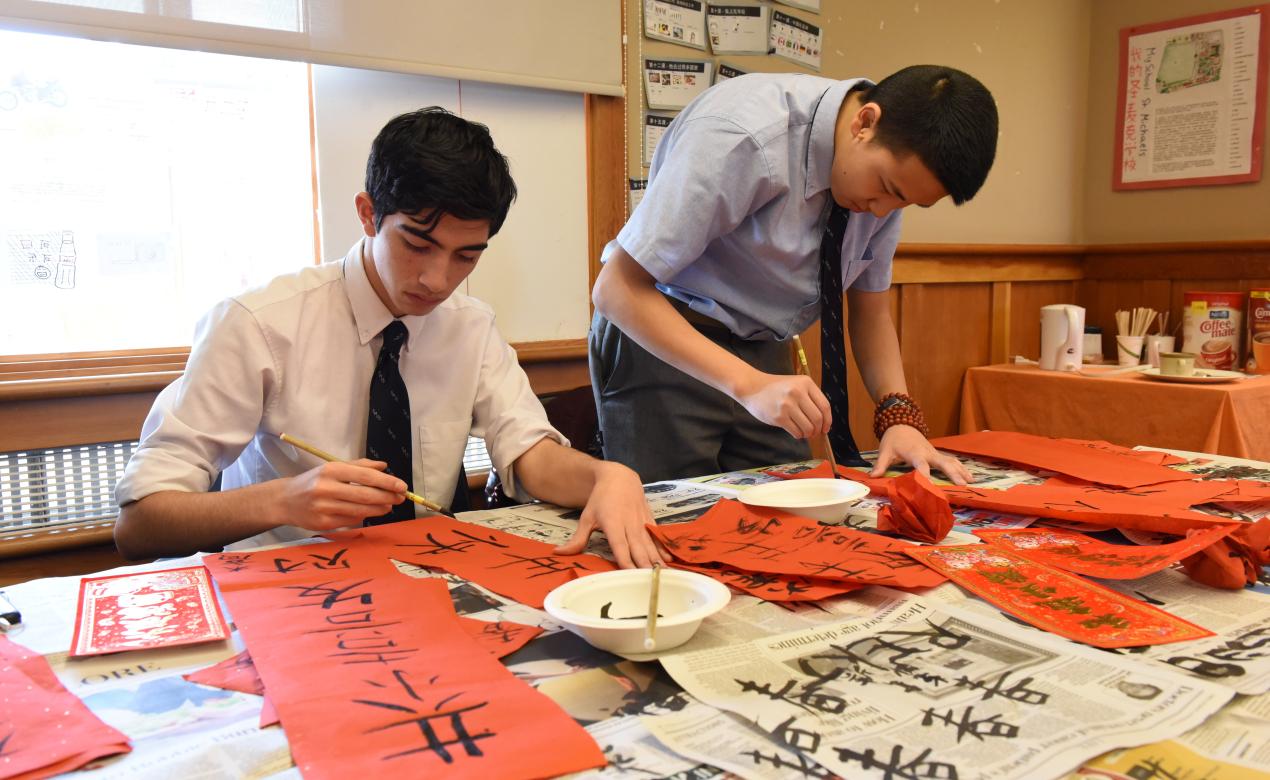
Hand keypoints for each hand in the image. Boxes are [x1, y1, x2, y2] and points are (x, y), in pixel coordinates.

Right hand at [273, 459, 407, 529]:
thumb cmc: (313, 481)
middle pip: (365, 495)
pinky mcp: (323, 523)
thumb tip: (384, 466)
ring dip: (379, 509)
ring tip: (389, 506)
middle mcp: (326, 488)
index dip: (386, 482)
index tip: (402, 486)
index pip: (365, 476)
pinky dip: (363, 517)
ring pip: (360, 510)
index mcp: (331, 470)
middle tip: (400, 498)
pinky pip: (350, 520)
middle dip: (387, 497)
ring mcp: (324, 507)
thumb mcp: (333, 467)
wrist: (284, 500)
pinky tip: (369, 513)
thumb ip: (359, 466)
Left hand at [554, 462, 665, 568]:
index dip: (626, 560)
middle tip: (650, 582)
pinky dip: (662, 549)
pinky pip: (656, 537)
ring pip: (649, 544)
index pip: (620, 546)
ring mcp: (641, 522)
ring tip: (662, 575)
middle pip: (638, 548)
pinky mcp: (649, 520)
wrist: (619, 477)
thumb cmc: (600, 499)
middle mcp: (629, 524)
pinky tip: (668, 560)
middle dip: (644, 565)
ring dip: (656, 560)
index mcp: (612, 523)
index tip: (631, 575)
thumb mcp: (586, 517)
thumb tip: (559, 553)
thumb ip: (577, 539)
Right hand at [735, 372, 831, 438]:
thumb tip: (823, 421)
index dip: (828, 420)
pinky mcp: (779, 417)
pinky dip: (799, 435)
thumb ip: (809, 397)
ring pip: (808, 427)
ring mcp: (788, 405)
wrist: (752, 387)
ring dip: (808, 434)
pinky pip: (796, 431)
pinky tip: (796, 432)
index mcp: (805, 383)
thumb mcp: (796, 384)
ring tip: (804, 432)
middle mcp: (798, 392)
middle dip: (818, 429)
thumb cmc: (776, 388)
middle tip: (815, 433)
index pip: (824, 405)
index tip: (826, 428)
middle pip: (817, 418)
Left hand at [871, 426, 971, 484]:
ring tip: (971, 482)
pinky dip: (961, 468)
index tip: (930, 485)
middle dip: (953, 473)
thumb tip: (872, 478)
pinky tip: (970, 476)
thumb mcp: (885, 452)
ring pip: (951, 461)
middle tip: (962, 485)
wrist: (901, 423)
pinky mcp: (937, 453)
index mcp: (915, 453)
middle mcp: (928, 453)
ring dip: (961, 471)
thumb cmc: (893, 439)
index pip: (921, 466)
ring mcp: (934, 453)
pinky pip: (951, 460)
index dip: (925, 475)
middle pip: (943, 463)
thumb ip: (880, 465)